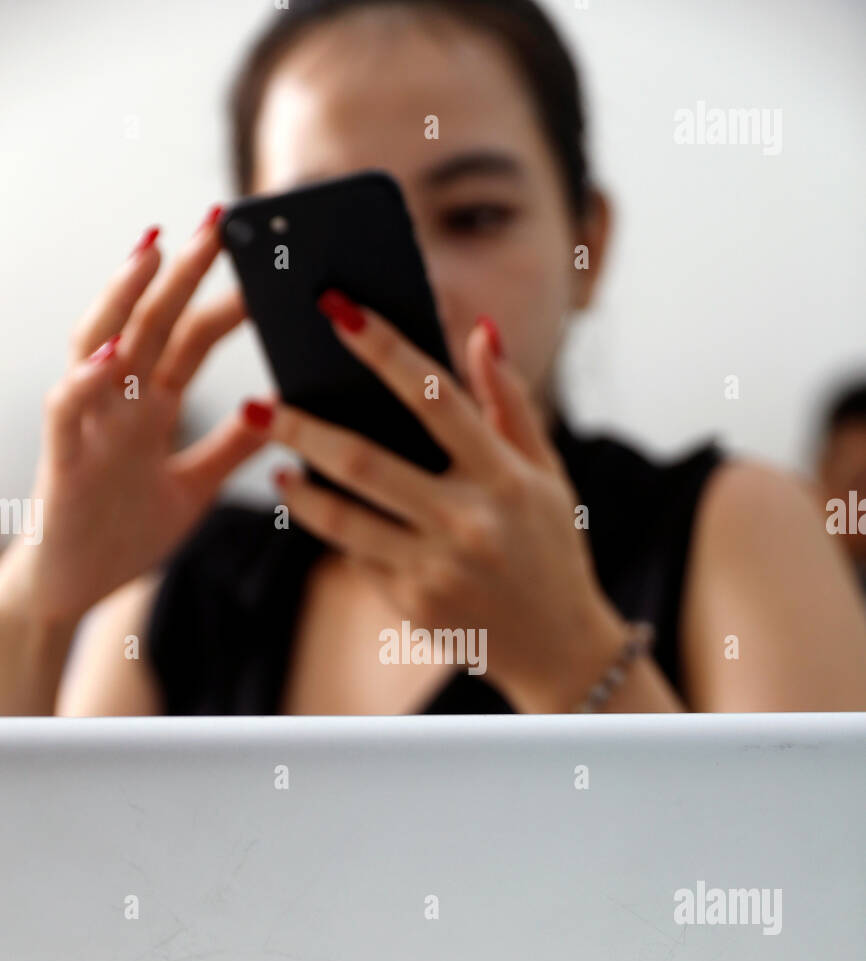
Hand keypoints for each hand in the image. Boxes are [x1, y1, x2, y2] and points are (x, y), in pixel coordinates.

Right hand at [3, 210, 272, 622]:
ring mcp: (88, 425)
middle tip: (219, 221)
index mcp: (150, 408)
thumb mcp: (194, 488)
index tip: (258, 261)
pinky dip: (88, 379)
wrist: (73, 587)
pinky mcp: (63, 458)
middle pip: (151, 324)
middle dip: (182, 272)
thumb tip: (280, 412)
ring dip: (125, 297)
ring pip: (101, 344)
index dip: (220, 299)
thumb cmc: (123, 533)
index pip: (189, 338)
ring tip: (153, 251)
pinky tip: (114, 352)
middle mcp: (118, 404)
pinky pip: (68, 408)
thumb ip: (230, 449)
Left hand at [267, 291, 618, 709]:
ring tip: (277, 465)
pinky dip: (335, 528)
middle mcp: (469, 523)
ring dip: (300, 488)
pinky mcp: (412, 603)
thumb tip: (479, 331)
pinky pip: (358, 556)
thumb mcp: (548, 475)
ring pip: (343, 518)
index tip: (338, 311)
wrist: (558, 648)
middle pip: (365, 462)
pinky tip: (316, 506)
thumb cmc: (550, 547)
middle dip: (302, 428)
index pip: (436, 398)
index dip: (384, 349)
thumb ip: (510, 403)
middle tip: (258, 403)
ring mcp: (436, 569)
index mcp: (506, 479)